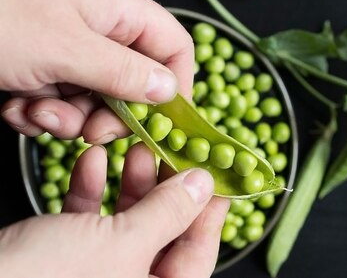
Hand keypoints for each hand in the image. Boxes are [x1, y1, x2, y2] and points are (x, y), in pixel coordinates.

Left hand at [0, 0, 193, 142]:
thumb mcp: (67, 50)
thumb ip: (125, 73)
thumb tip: (168, 92)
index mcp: (120, 9)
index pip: (175, 47)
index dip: (176, 86)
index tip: (162, 123)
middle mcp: (102, 28)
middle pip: (136, 81)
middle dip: (111, 112)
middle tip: (90, 131)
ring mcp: (71, 48)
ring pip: (97, 99)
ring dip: (68, 118)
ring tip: (35, 113)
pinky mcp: (43, 67)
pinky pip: (63, 102)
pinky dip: (41, 114)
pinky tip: (15, 109)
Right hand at [0, 143, 229, 277]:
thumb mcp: (122, 243)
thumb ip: (168, 213)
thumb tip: (203, 185)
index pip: (199, 253)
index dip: (211, 210)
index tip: (217, 173)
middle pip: (164, 232)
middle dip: (166, 186)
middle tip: (171, 150)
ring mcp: (96, 274)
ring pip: (127, 222)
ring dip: (130, 180)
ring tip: (134, 146)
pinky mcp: (63, 260)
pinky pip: (88, 222)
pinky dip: (92, 189)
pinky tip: (91, 160)